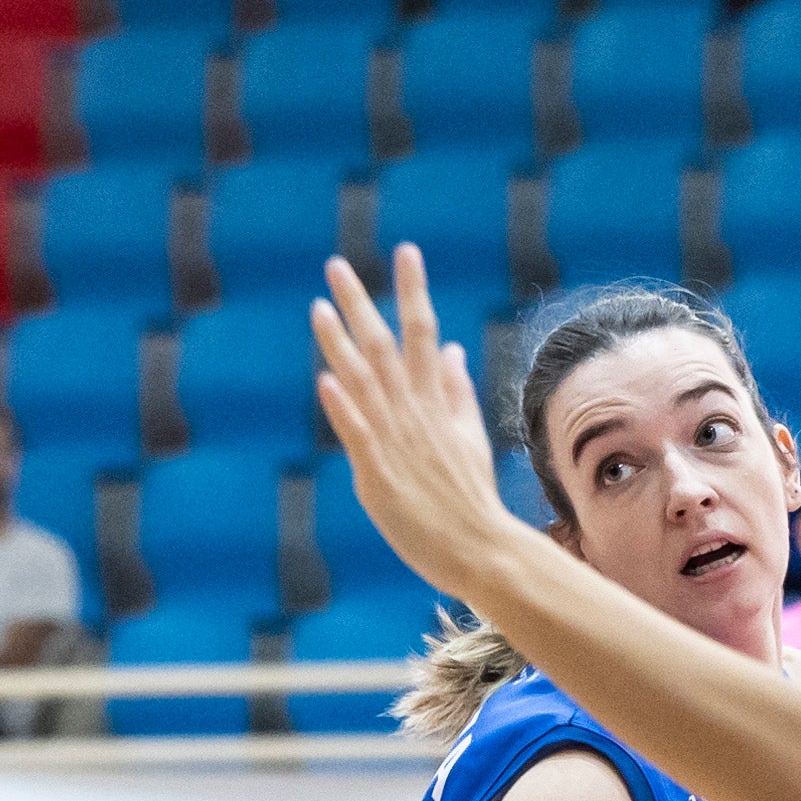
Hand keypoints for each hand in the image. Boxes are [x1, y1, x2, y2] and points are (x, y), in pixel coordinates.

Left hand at [312, 249, 515, 591]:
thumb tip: (450, 349)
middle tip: (335, 265)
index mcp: (435, 403)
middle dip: (361, 304)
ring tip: (318, 307)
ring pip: (365, 383)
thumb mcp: (469, 436)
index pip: (423, 332)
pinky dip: (343, 407)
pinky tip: (326, 380)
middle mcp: (414, 414)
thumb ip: (456, 391)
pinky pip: (359, 435)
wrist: (481, 548)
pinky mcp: (379, 475)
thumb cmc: (470, 498)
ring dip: (341, 344)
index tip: (405, 251)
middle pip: (385, 346)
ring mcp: (396, 442)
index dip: (413, 290)